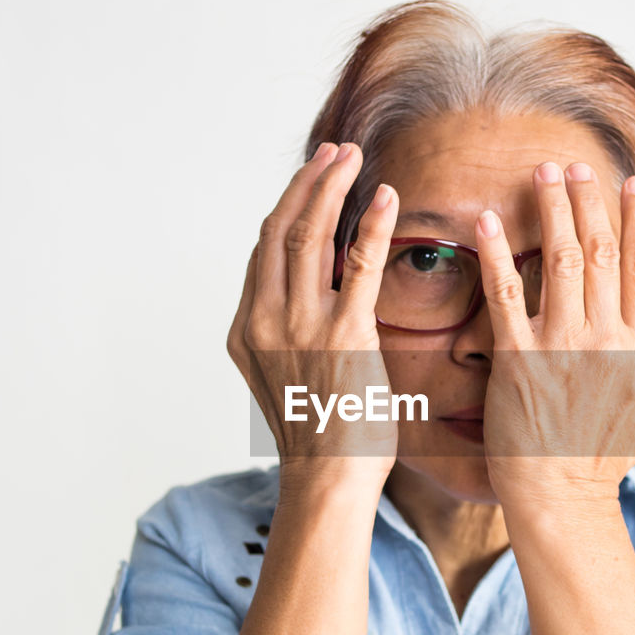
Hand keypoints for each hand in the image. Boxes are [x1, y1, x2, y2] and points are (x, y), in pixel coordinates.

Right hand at [226, 142, 399, 482]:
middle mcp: (266, 320)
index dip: (289, 206)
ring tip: (353, 158)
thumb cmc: (319, 437)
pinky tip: (387, 197)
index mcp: (247, 330)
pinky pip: (359, 265)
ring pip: (311, 235)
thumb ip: (289, 335)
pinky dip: (372, 225)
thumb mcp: (285, 378)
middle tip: (334, 152)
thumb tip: (314, 303)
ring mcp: (301, 327)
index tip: (312, 178)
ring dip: (333, 188)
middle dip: (307, 182)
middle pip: (281, 230)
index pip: (264, 251)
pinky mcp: (344, 336)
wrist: (327, 481)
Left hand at [473, 160, 634, 510]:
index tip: (631, 184)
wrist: (559, 495)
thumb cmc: (605, 456)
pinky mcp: (517, 359)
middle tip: (578, 165)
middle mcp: (604, 337)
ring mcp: (561, 346)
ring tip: (543, 173)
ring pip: (561, 261)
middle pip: (603, 251)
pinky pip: (505, 295)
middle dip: (590, 202)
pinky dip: (495, 253)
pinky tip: (486, 219)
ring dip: (551, 211)